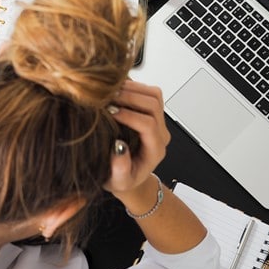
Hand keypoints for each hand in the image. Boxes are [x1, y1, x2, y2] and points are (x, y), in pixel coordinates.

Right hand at [104, 81, 169, 196]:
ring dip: (132, 89)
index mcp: (155, 149)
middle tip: (108, 97)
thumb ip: (120, 169)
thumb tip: (118, 147)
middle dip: (130, 97)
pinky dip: (132, 86)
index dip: (130, 116)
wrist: (130, 175)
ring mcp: (158, 120)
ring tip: (110, 91)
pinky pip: (148, 92)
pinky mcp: (151, 112)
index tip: (110, 113)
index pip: (148, 125)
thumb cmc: (123, 179)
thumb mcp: (118, 182)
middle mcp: (160, 133)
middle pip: (154, 104)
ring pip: (154, 94)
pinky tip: (115, 90)